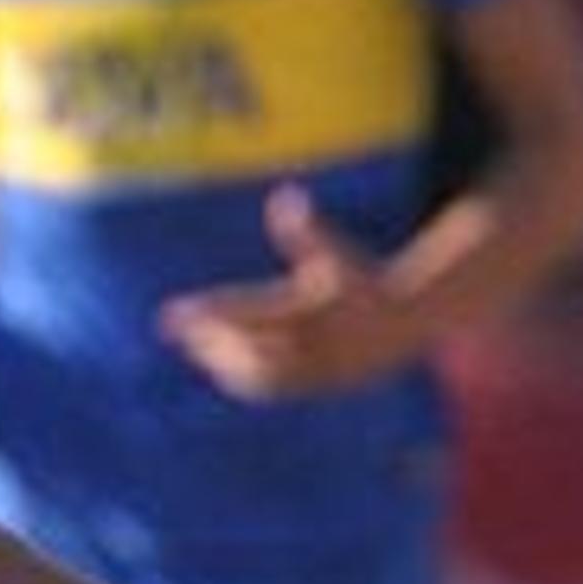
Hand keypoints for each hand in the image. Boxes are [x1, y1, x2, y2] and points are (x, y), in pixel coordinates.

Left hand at [159, 185, 418, 399]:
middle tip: (182, 326)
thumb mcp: (333, 254)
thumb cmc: (359, 282)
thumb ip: (303, 232)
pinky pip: (274, 388)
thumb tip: (283, 196)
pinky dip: (246, 380)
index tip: (179, 310)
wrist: (403, 325)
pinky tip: (222, 366)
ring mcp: (317, 368)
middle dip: (215, 337)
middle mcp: (316, 342)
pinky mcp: (317, 386)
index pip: (254, 311)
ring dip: (225, 361)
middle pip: (252, 346)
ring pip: (261, 373)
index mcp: (316, 307)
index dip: (215, 312)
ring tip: (197, 344)